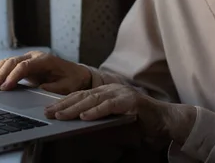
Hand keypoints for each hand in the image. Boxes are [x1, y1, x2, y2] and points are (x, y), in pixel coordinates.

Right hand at [0, 50, 91, 93]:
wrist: (76, 73)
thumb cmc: (72, 80)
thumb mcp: (67, 86)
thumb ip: (53, 87)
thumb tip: (38, 89)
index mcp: (45, 60)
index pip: (24, 65)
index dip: (13, 76)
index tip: (5, 87)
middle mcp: (35, 56)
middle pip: (12, 62)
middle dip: (0, 75)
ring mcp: (29, 59)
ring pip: (8, 62)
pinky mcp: (25, 65)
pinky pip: (8, 66)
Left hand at [44, 84, 196, 143]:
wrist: (166, 120)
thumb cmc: (140, 122)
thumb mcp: (114, 120)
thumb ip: (99, 120)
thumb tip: (79, 124)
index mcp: (106, 92)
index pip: (81, 95)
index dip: (64, 102)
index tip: (49, 109)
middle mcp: (111, 89)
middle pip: (83, 96)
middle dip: (63, 104)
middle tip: (48, 113)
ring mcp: (121, 93)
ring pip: (93, 99)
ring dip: (74, 108)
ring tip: (61, 115)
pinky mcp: (131, 101)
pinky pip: (110, 106)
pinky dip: (96, 111)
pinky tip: (84, 116)